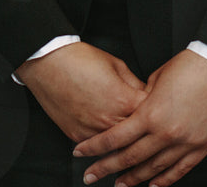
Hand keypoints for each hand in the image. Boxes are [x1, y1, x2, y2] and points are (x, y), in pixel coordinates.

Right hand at [15, 42, 147, 142]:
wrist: (49, 64)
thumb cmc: (80, 60)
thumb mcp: (118, 65)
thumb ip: (135, 84)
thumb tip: (145, 94)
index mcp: (123, 101)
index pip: (152, 113)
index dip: (156, 108)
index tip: (157, 105)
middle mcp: (109, 120)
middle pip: (137, 133)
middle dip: (143, 127)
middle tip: (145, 121)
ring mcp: (92, 131)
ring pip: (118, 144)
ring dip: (124, 139)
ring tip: (127, 130)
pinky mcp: (77, 136)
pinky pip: (97, 145)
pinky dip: (104, 140)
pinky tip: (107, 132)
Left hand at [76, 49, 206, 186]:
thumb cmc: (191, 65)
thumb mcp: (157, 79)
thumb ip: (143, 101)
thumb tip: (135, 112)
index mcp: (151, 114)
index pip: (115, 138)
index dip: (95, 148)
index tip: (80, 153)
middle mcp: (166, 133)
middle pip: (130, 158)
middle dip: (106, 169)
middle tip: (90, 177)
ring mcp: (186, 142)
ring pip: (154, 169)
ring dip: (134, 179)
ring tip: (119, 185)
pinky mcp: (204, 145)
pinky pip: (181, 169)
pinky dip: (165, 180)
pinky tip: (153, 185)